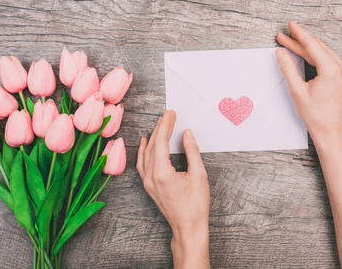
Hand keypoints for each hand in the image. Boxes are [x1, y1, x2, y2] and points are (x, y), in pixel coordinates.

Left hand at [136, 110, 209, 268]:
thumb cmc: (195, 205)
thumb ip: (192, 151)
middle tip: (168, 115)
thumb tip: (186, 134)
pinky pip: (142, 164)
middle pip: (152, 146)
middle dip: (160, 128)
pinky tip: (145, 143)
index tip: (171, 114)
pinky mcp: (149, 186)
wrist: (188, 227)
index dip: (166, 125)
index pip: (161, 142)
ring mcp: (148, 182)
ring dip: (152, 138)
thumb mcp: (199, 175)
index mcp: (162, 173)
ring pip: (146, 154)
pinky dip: (143, 151)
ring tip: (159, 125)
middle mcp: (151, 177)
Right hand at [275, 21, 341, 143]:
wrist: (331, 132)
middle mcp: (341, 69)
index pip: (312, 45)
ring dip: (309, 48)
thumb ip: (288, 68)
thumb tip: (280, 53)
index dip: (299, 34)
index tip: (290, 25)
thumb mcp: (297, 90)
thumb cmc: (315, 115)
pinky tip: (309, 55)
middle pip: (317, 48)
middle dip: (300, 41)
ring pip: (324, 53)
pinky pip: (330, 61)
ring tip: (294, 43)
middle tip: (285, 36)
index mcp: (330, 69)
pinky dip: (318, 56)